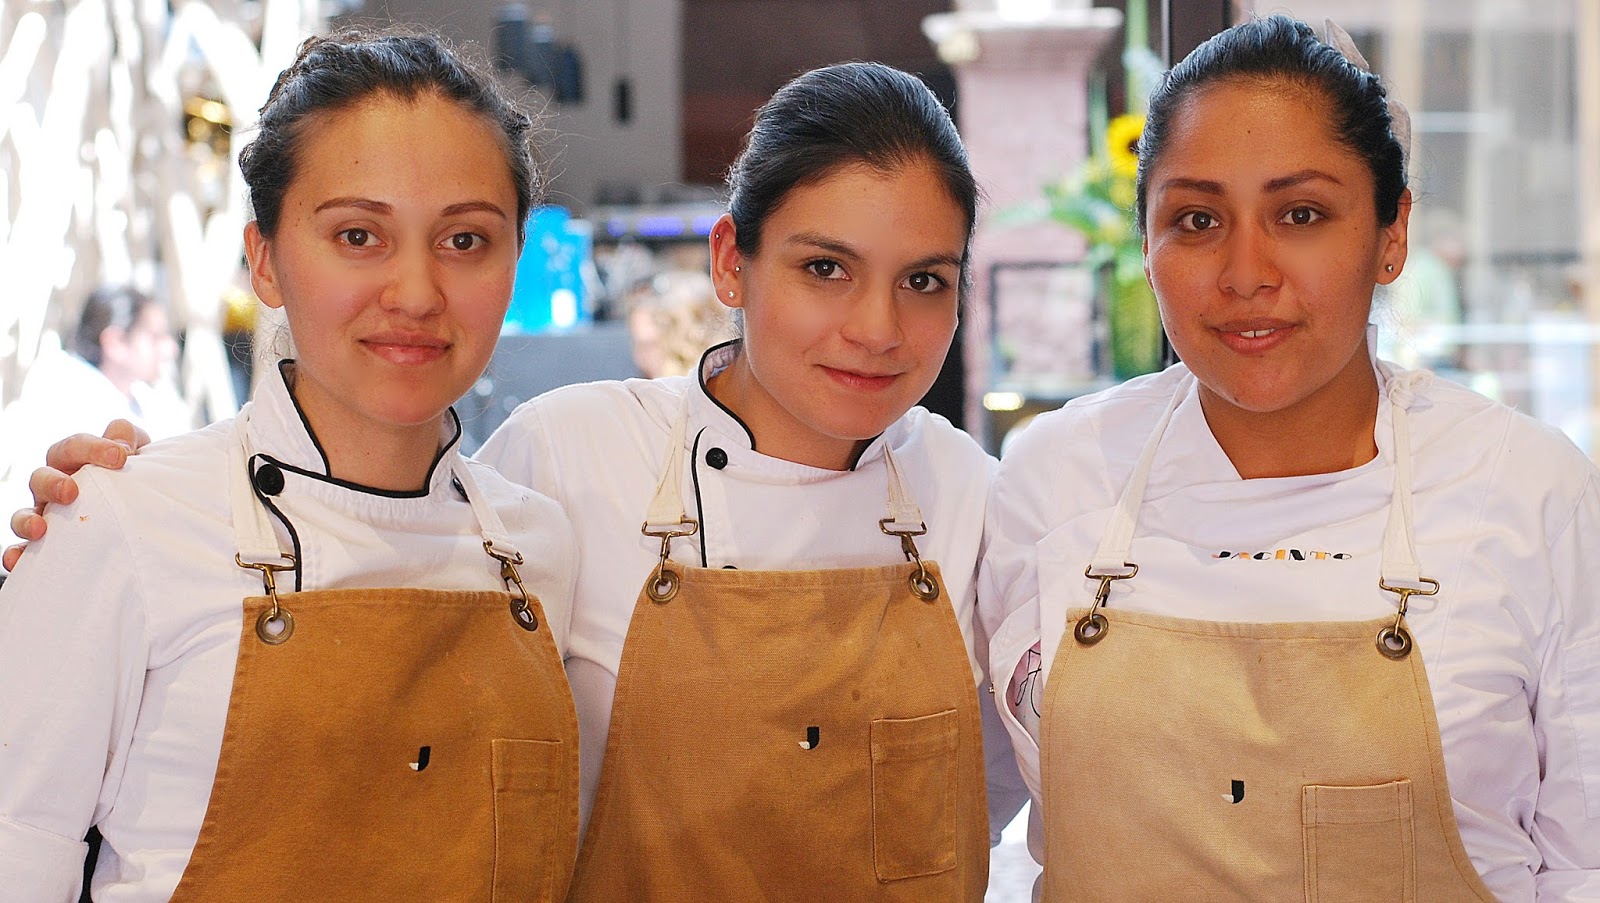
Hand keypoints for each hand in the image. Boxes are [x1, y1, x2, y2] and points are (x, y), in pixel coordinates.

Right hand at [3, 420, 148, 568]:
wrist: (146, 510)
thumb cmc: (134, 476)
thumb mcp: (137, 453)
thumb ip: (128, 438)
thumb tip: (120, 441)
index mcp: (74, 461)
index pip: (73, 448)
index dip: (93, 448)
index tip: (120, 457)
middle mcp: (54, 487)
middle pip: (40, 478)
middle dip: (52, 483)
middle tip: (70, 492)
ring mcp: (48, 516)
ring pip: (24, 514)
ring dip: (26, 520)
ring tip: (40, 529)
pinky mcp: (47, 545)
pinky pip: (23, 550)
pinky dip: (16, 554)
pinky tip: (16, 560)